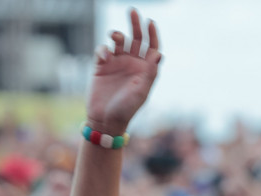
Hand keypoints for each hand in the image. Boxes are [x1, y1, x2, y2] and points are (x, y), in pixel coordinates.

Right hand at [86, 9, 161, 135]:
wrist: (105, 120)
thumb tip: (159, 54)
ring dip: (116, 35)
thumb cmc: (127, 109)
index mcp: (145, 69)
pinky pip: (102, 50)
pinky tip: (104, 56)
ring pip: (118, 42)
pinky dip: (103, 49)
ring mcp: (116, 64)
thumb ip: (150, 73)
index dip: (152, 34)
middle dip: (135, 25)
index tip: (150, 22)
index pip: (152, 47)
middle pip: (135, 39)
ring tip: (114, 37)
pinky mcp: (101, 66)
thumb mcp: (141, 92)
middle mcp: (132, 64)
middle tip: (133, 11)